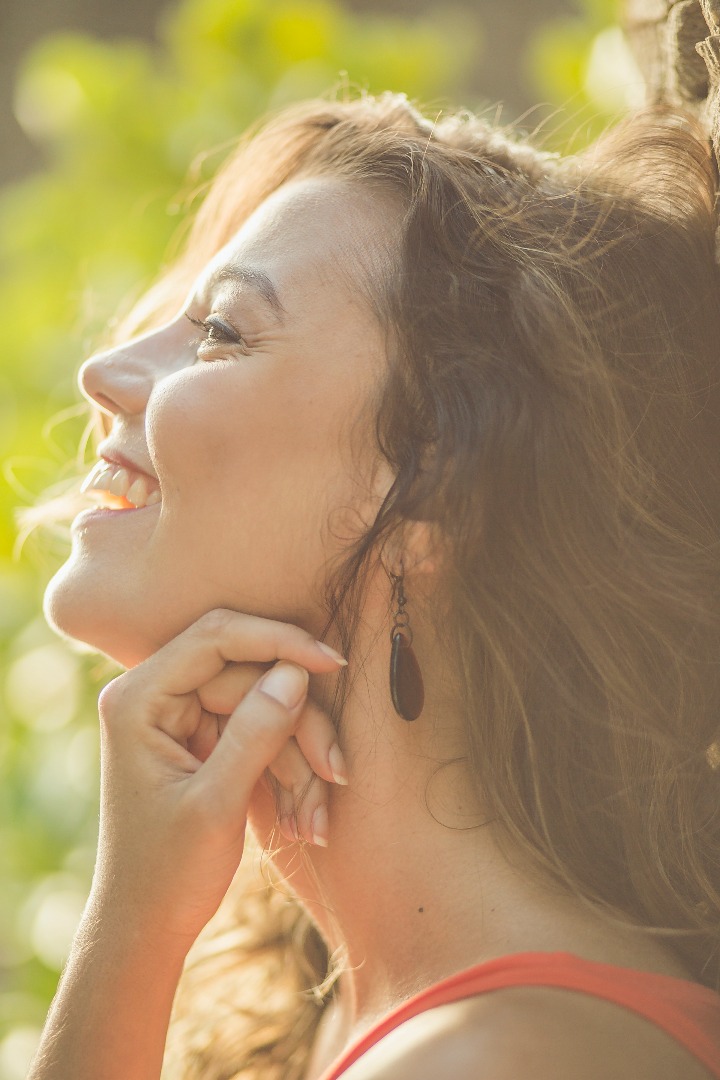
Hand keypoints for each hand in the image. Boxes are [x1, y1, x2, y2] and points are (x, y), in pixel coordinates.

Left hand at [88, 608, 346, 946]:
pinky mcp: (206, 743)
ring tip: (317, 820)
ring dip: (301, 761)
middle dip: (300, 727)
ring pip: (267, 707)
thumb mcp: (215, 804)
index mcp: (140, 699)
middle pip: (252, 678)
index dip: (279, 642)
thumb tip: (296, 673)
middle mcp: (158, 697)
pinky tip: (306, 820)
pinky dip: (290, 773)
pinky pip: (263, 735)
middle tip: (337, 774)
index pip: (217, 638)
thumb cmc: (167, 873)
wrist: (147, 928)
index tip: (333, 663)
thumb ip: (256, 733)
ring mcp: (184, 719)